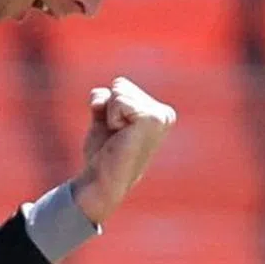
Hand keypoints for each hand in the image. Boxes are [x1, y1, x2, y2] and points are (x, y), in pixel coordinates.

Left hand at [71, 77, 176, 224]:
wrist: (101, 179)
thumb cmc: (103, 153)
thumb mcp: (103, 119)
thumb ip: (105, 100)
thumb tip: (99, 96)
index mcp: (158, 113)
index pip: (121, 85)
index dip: (108, 108)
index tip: (115, 133)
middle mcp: (165, 114)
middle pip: (120, 85)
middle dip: (109, 109)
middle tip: (115, 136)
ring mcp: (161, 116)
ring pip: (119, 90)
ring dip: (109, 115)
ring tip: (118, 138)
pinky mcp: (153, 119)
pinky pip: (118, 100)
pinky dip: (111, 117)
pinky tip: (120, 136)